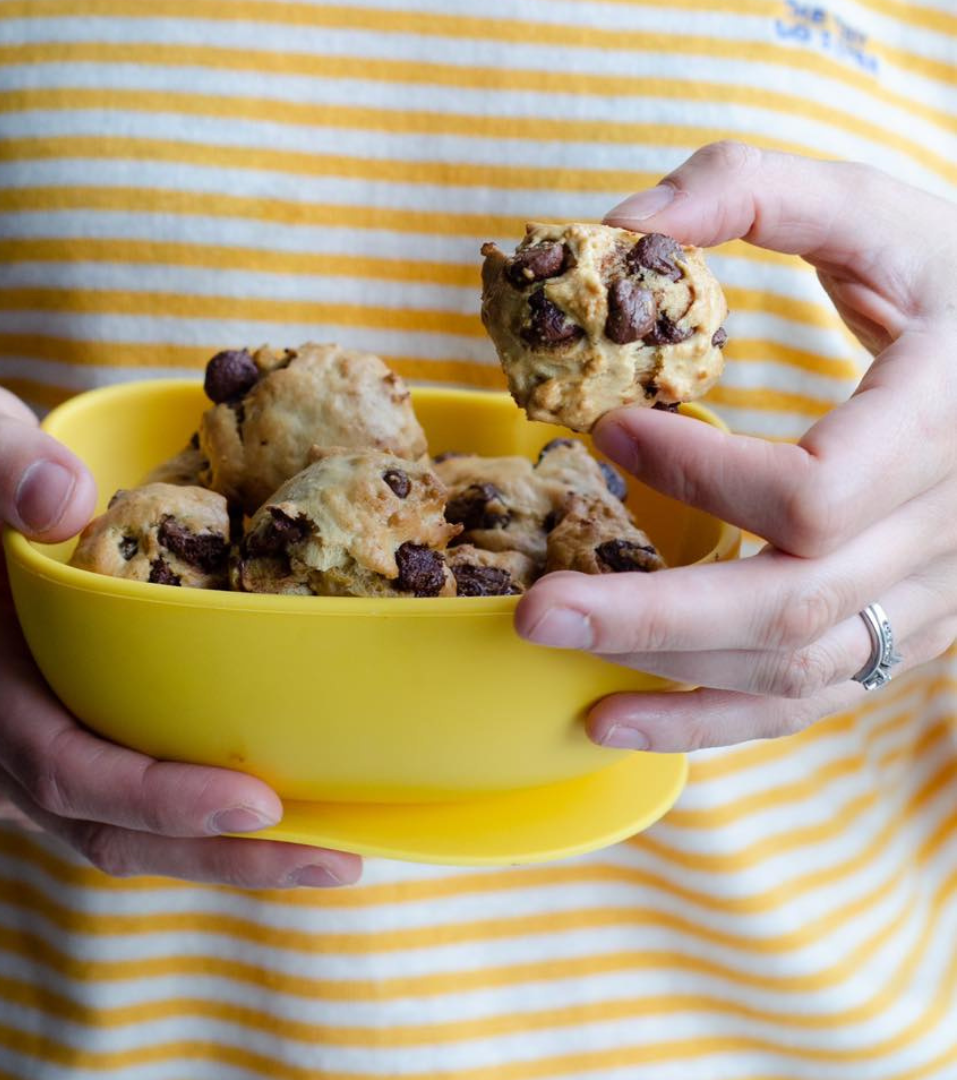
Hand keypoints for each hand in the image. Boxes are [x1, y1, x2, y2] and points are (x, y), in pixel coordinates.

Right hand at [0, 382, 360, 886]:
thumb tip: (65, 501)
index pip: (62, 765)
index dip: (158, 796)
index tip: (258, 803)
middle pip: (102, 828)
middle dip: (219, 855)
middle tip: (334, 859)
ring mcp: (11, 756)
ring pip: (113, 835)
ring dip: (220, 857)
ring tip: (329, 854)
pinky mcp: (43, 751)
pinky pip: (116, 810)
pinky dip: (192, 826)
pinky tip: (278, 816)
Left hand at [515, 142, 956, 751]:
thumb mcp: (878, 208)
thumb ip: (754, 189)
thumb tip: (618, 227)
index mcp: (945, 422)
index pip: (814, 492)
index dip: (696, 471)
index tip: (605, 428)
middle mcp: (949, 528)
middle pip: (789, 604)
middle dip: (648, 616)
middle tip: (533, 610)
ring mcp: (934, 595)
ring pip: (795, 666)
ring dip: (666, 673)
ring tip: (553, 654)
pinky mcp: (907, 628)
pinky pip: (811, 697)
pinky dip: (708, 721)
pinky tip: (613, 720)